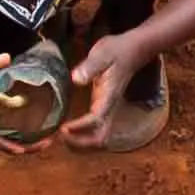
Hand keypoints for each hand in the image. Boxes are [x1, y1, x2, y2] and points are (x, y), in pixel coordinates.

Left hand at [60, 31, 155, 146]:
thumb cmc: (117, 51)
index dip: (79, 128)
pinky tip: (69, 130)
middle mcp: (110, 108)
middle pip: (100, 139)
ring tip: (62, 136)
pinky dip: (83, 137)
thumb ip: (89, 67)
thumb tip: (75, 79)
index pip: (95, 120)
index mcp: (108, 97)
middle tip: (60, 136)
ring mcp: (109, 111)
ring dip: (81, 144)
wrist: (134, 50)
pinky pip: (96, 131)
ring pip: (99, 139)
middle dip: (80, 144)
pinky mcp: (105, 110)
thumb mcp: (102, 53)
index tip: (62, 127)